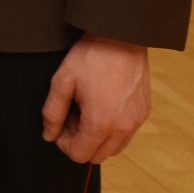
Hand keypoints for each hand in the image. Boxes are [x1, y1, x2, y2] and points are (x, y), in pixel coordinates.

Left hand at [41, 34, 150, 163]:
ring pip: (114, 148)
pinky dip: (112, 130)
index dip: (64, 143)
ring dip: (97, 138)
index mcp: (101, 123)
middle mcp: (123, 128)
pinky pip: (126, 135)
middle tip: (72, 116)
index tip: (60, 124)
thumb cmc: (90, 57)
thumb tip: (49, 135)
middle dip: (80, 142)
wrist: (121, 37)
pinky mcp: (144, 113)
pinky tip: (102, 106)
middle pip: (97, 156)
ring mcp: (137, 121)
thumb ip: (52, 113)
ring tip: (87, 111)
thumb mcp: (62, 82)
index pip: (79, 155)